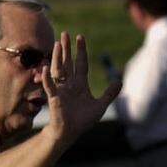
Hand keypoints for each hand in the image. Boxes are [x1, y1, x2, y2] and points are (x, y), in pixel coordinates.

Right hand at [42, 31, 120, 146]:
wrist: (69, 133)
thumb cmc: (82, 120)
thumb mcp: (100, 105)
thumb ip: (109, 93)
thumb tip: (119, 81)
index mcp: (80, 84)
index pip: (81, 64)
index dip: (81, 51)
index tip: (80, 37)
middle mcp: (69, 84)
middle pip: (68, 62)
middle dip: (67, 49)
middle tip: (65, 34)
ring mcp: (61, 90)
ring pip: (58, 70)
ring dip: (57, 57)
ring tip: (57, 44)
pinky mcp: (54, 98)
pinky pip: (50, 86)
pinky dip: (48, 77)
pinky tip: (46, 67)